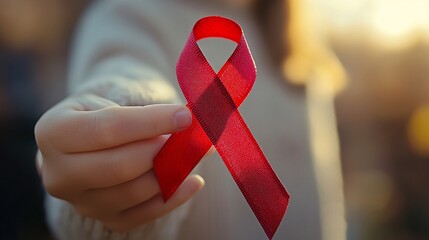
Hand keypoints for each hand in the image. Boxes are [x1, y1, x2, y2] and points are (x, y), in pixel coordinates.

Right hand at [35, 93, 204, 230]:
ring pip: (134, 192)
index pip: (107, 129)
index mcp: (53, 133)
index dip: (151, 122)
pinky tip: (193, 181)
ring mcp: (80, 202)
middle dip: (161, 151)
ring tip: (194, 154)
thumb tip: (188, 122)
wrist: (84, 145)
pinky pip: (143, 215)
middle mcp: (59, 174)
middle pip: (119, 167)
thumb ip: (142, 114)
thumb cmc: (99, 118)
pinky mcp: (104, 219)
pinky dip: (174, 198)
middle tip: (189, 138)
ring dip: (172, 173)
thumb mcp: (109, 104)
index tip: (185, 117)